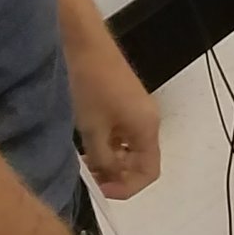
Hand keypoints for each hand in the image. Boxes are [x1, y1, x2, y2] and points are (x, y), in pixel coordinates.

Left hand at [70, 49, 162, 199]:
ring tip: (84, 162)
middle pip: (141, 160)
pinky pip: (121, 133)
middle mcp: (147, 120)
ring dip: (109, 159)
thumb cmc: (91, 87)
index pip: (149, 171)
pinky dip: (107, 143)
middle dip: (117, 174)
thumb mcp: (93, 129)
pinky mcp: (123, 102)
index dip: (127, 187)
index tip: (101, 189)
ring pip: (128, 148)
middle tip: (89, 177)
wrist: (84, 45)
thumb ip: (103, 159)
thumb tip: (109, 176)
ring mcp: (136, 110)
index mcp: (147, 127)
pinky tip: (86, 143)